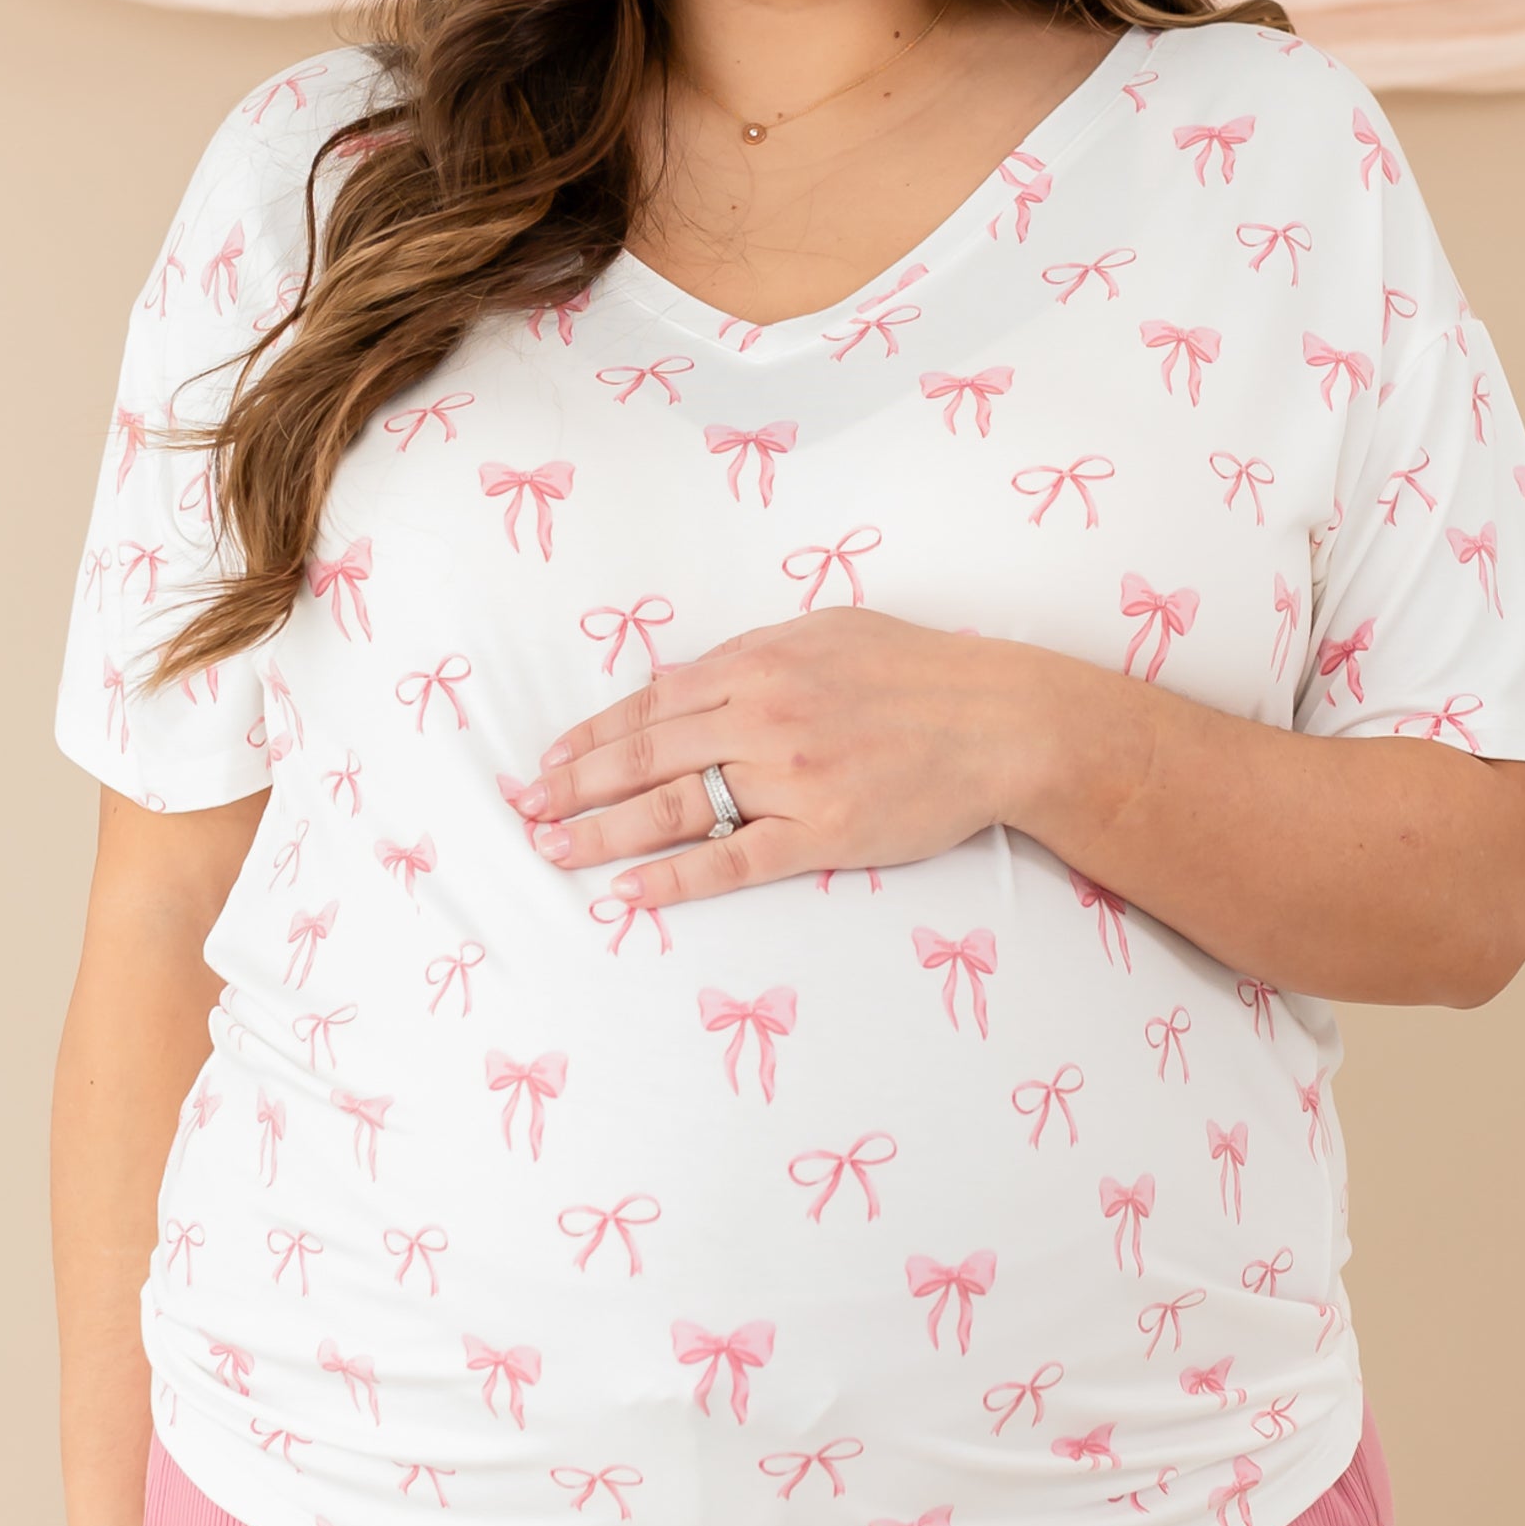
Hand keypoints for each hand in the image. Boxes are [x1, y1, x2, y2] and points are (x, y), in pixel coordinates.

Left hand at [512, 608, 1061, 905]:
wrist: (1000, 720)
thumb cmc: (919, 670)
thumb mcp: (827, 632)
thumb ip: (752, 655)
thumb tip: (683, 679)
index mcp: (758, 665)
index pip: (652, 705)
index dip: (592, 735)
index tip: (548, 759)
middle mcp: (762, 717)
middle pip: (645, 755)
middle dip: (574, 785)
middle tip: (524, 811)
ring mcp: (789, 778)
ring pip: (673, 806)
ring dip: (603, 831)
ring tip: (553, 850)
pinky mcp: (821, 833)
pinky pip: (732, 861)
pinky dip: (675, 877)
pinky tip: (629, 893)